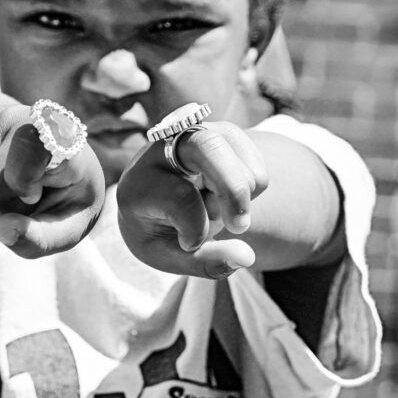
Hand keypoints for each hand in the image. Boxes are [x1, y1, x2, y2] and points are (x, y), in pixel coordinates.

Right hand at [0, 95, 106, 256]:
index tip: (37, 193)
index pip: (29, 151)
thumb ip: (38, 238)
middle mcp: (29, 119)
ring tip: (7, 188)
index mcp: (65, 139)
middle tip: (22, 199)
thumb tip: (1, 230)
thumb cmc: (63, 201)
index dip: (24, 186)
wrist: (54, 164)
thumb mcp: (67, 230)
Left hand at [117, 121, 267, 278]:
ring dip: (240, 198)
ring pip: (241, 162)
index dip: (194, 229)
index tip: (188, 244)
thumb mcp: (170, 256)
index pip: (179, 197)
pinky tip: (223, 195)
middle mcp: (166, 147)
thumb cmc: (159, 231)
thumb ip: (205, 263)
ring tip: (212, 209)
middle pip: (210, 147)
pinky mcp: (224, 134)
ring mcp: (198, 135)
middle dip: (234, 190)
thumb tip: (247, 257)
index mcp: (141, 181)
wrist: (157, 202)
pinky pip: (257, 166)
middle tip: (238, 226)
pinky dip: (251, 190)